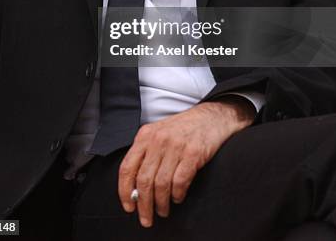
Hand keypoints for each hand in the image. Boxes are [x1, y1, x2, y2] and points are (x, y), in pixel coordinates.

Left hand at [118, 96, 254, 226]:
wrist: (211, 118)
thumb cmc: (183, 129)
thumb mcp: (158, 134)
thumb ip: (146, 154)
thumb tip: (135, 187)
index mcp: (145, 135)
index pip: (127, 167)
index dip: (125, 190)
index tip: (128, 206)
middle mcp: (158, 140)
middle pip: (144, 180)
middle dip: (143, 204)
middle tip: (146, 218)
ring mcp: (176, 146)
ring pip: (161, 184)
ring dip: (161, 203)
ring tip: (163, 210)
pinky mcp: (193, 153)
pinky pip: (180, 181)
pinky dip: (177, 195)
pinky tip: (177, 197)